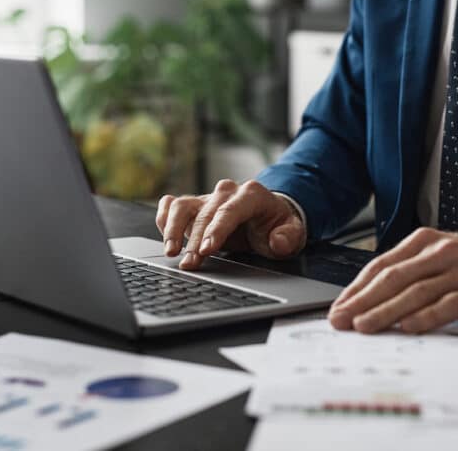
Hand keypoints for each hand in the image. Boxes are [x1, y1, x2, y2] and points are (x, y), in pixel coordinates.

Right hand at [155, 180, 307, 270]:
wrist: (268, 216)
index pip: (230, 210)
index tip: (207, 249)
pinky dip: (164, 218)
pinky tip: (164, 237)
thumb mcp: (293, 233)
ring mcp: (208, 197)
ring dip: (173, 228)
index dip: (217, 229)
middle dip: (195, 240)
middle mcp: (227, 192)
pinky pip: (172, 205)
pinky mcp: (194, 205)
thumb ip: (289, 237)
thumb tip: (277, 241)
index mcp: (252, 194)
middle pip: (205, 214)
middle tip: (190, 264)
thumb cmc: (277, 225)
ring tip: (171, 252)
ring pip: (183, 206)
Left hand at [328, 228, 457, 333]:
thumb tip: (371, 300)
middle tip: (341, 320)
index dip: (356, 289)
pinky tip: (409, 326)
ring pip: (416, 292)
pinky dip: (426, 316)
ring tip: (364, 326)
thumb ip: (411, 274)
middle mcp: (440, 252)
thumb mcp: (441, 258)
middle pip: (393, 278)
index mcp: (424, 242)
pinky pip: (449, 304)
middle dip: (362, 301)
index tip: (337, 308)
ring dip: (386, 311)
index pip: (381, 266)